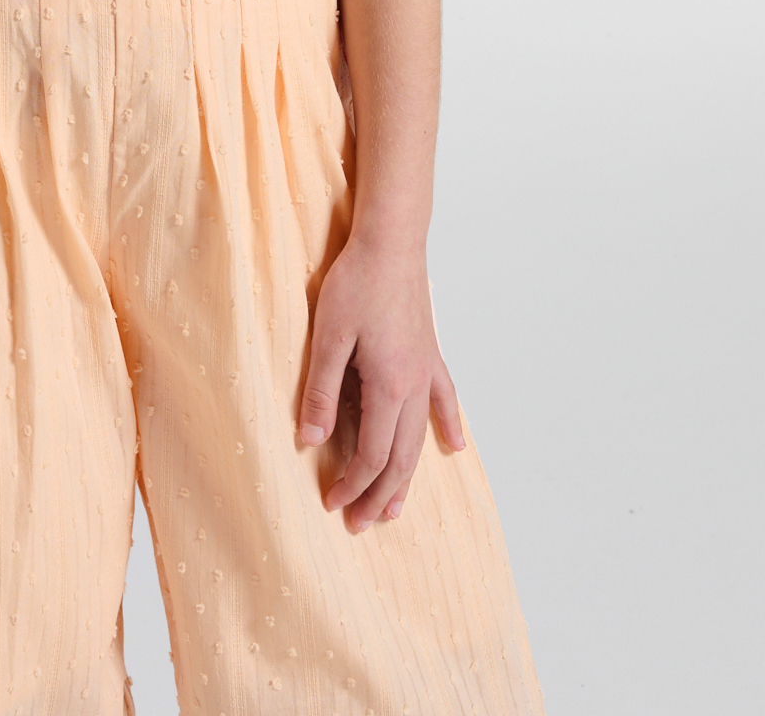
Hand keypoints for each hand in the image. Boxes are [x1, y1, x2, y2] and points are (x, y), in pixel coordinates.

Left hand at [296, 231, 466, 532]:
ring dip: (407, 475)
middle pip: (399, 456)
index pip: (371, 454)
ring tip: (396, 506)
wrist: (391, 242)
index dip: (352, 484)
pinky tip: (453, 447)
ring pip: (420, 438)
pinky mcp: (429, 353)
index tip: (331, 503)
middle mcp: (414, 387)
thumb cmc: (357, 283)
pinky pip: (443, 400)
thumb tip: (311, 440)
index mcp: (388, 387)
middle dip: (378, 494)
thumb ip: (320, 390)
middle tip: (359, 522)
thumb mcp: (328, 336)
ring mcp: (426, 371)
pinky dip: (447, 426)